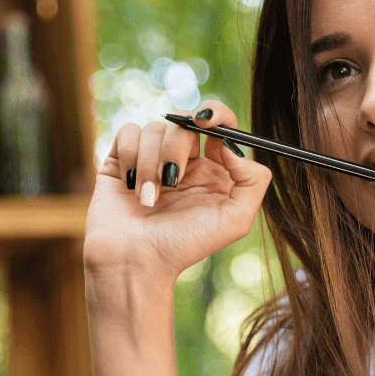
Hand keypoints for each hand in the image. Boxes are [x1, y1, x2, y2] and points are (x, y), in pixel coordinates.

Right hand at [84, 101, 272, 283]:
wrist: (134, 261)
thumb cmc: (184, 246)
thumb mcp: (235, 220)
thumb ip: (253, 181)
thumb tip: (232, 146)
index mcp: (213, 170)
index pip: (221, 124)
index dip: (216, 114)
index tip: (205, 123)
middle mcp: (184, 161)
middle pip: (185, 122)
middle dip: (177, 149)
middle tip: (172, 180)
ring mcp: (152, 158)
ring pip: (155, 128)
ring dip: (151, 165)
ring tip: (148, 199)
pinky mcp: (122, 159)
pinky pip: (129, 131)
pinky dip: (130, 157)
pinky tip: (131, 186)